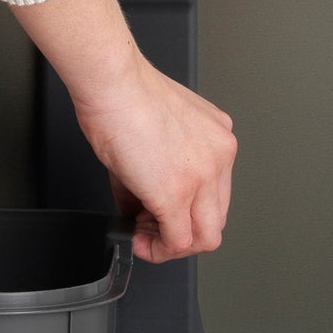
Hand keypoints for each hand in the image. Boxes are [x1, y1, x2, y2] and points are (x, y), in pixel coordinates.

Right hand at [11, 0, 236, 262]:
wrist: (113, 83)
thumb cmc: (126, 94)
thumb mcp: (158, 133)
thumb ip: (158, 171)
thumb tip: (139, 204)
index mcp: (218, 139)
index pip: (216, 194)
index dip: (187, 211)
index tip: (162, 213)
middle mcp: (219, 157)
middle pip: (215, 219)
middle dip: (182, 232)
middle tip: (151, 229)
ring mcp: (202, 177)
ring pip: (204, 237)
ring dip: (172, 245)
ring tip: (144, 236)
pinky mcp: (176, 194)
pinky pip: (177, 241)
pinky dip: (157, 250)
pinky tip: (139, 240)